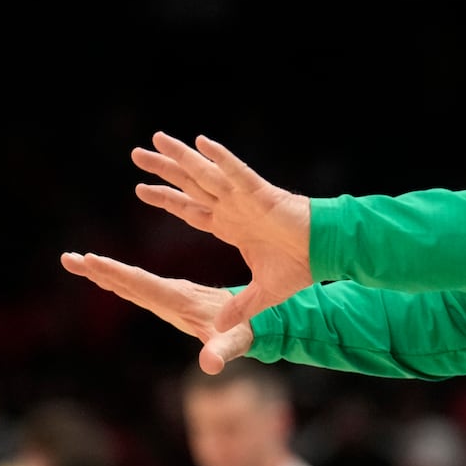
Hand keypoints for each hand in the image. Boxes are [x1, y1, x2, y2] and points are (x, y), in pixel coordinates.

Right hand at [59, 253, 252, 373]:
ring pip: (132, 281)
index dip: (117, 273)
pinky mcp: (172, 297)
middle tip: (69, 259)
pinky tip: (103, 275)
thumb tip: (210, 366)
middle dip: (101, 270)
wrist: (258, 317)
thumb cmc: (245, 333)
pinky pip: (141, 286)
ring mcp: (171, 295)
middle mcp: (174, 293)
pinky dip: (119, 279)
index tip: (91, 260)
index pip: (144, 284)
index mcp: (182, 299)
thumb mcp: (235, 344)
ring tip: (75, 261)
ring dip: (105, 273)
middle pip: (131, 279)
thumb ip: (221, 353)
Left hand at [129, 132, 312, 331]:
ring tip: (157, 138)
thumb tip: (219, 327)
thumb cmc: (300, 266)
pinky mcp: (261, 194)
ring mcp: (244, 199)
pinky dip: (220, 158)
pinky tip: (202, 143)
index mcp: (230, 226)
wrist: (328, 253)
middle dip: (163, 170)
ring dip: (181, 157)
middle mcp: (232, 208)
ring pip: (205, 173)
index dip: (166, 200)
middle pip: (189, 185)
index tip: (141, 190)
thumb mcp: (263, 294)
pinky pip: (237, 172)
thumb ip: (240, 308)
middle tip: (137, 154)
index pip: (190, 209)